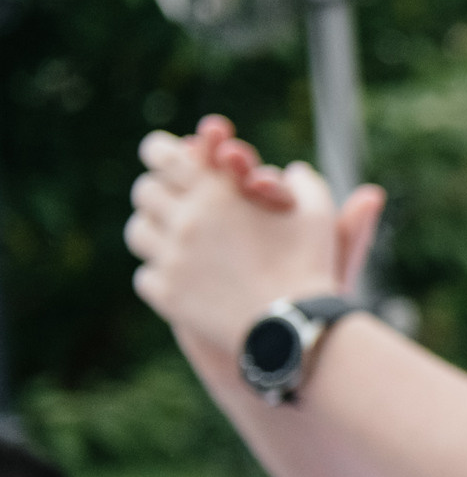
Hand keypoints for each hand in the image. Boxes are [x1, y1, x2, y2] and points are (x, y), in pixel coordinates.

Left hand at [128, 122, 382, 352]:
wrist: (292, 327)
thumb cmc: (310, 265)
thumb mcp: (318, 213)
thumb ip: (303, 182)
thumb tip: (290, 171)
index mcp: (218, 192)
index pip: (164, 156)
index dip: (159, 149)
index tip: (160, 152)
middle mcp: (187, 221)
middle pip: (145, 191)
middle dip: (157, 190)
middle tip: (169, 196)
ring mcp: (172, 259)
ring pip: (138, 231)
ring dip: (153, 229)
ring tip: (170, 236)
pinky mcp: (167, 293)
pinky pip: (145, 274)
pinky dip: (159, 272)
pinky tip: (180, 274)